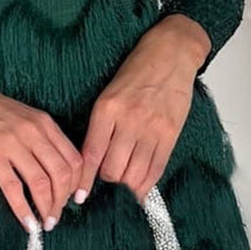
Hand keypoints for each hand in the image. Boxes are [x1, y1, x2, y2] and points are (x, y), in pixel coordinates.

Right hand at [0, 59, 83, 231]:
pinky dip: (23, 210)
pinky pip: (13, 188)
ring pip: (41, 183)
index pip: (74, 158)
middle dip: (62, 202)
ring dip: (46, 209)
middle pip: (62, 174)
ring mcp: (12, 141)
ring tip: (44, 224)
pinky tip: (26, 222)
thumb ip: (38, 137)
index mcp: (43, 122)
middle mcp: (33, 131)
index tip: (72, 202)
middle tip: (56, 218)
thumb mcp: (20, 115)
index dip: (77, 185)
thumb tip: (51, 170)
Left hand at [74, 15, 209, 205]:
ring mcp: (152, 129)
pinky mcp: (171, 134)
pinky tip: (141, 189)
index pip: (90, 154)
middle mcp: (128, 120)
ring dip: (127, 184)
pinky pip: (156, 169)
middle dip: (108, 180)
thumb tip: (93, 161)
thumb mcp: (109, 93)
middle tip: (108, 178)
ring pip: (134, 174)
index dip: (83, 180)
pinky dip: (146, 184)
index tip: (78, 196)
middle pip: (112, 170)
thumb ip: (101, 126)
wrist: (172, 53)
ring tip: (125, 181)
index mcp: (106, 109)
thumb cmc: (138, 71)